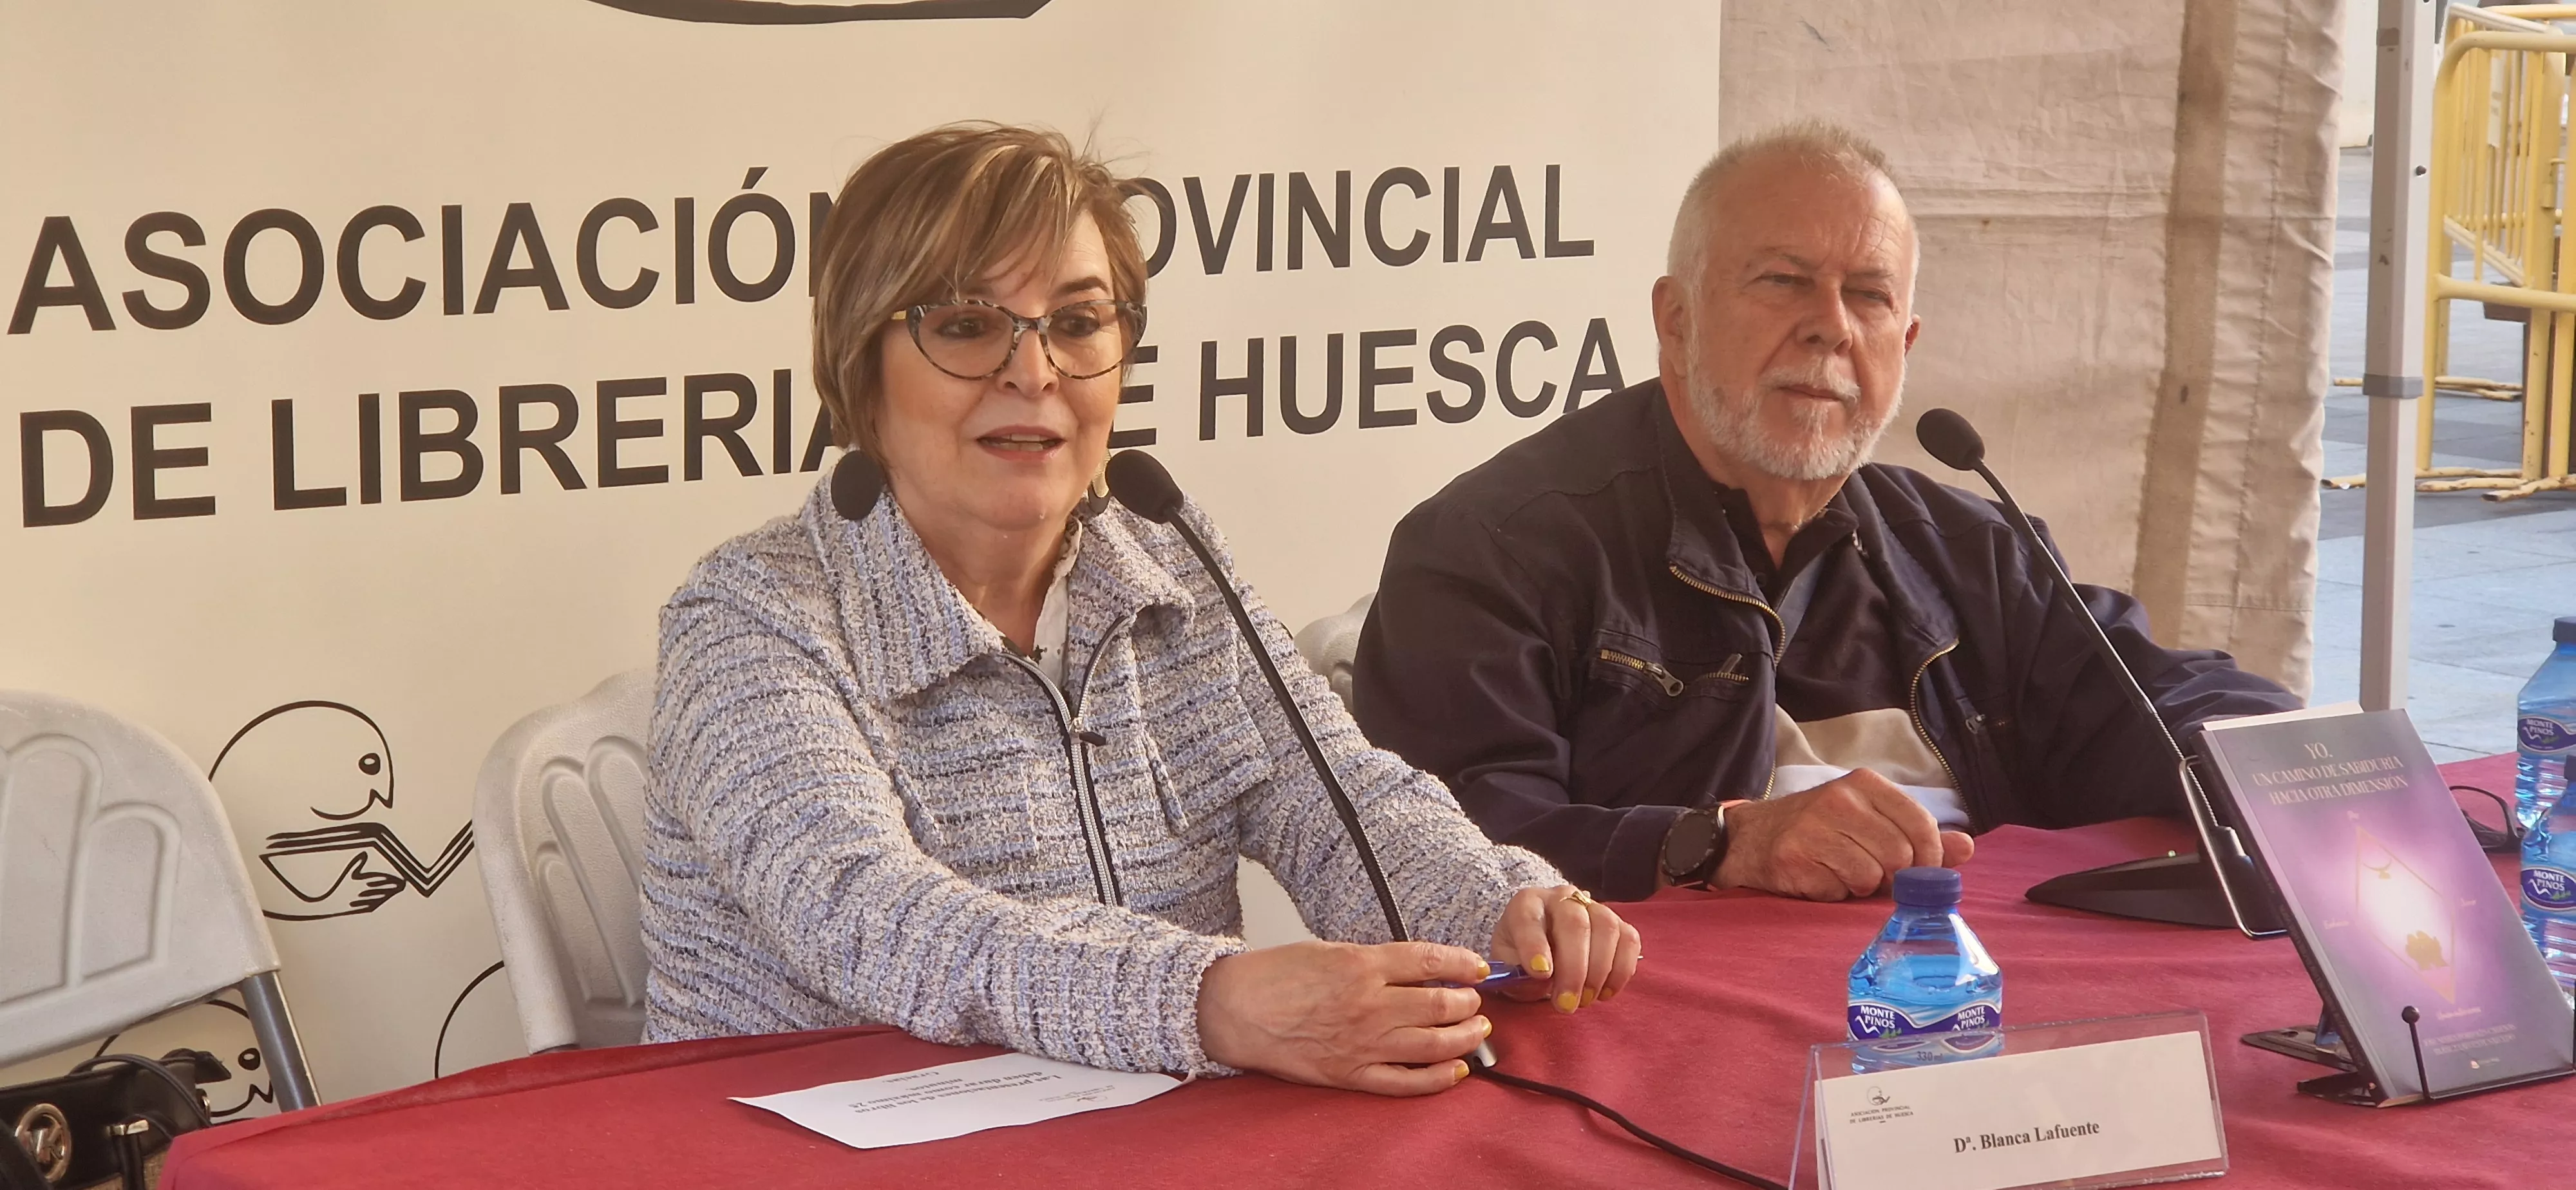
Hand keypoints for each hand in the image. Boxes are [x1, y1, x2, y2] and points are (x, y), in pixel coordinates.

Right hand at [1196, 941, 1490, 1095]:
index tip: (1476, 967)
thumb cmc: (1277, 976)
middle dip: (1469, 1003)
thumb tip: (1420, 971)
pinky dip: (1438, 1078)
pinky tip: (1455, 1070)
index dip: (1462, 964)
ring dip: (1464, 1038)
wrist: (1237, 1010)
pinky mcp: (1352, 1074)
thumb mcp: (1331, 950)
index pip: (1431, 961)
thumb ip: (1377, 961)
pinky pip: (1406, 1082)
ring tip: (1475, 1031)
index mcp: (1362, 965)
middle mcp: (1369, 1005)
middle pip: (1441, 1005)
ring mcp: (1363, 1044)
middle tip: (1475, 1001)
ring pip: (1433, 1045)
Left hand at [1488, 885, 1641, 1011]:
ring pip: (1607, 928)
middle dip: (1573, 968)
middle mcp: (1561, 898)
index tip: (1541, 974)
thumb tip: (1544, 980)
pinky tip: (1605, 992)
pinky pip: (1629, 941)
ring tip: (1585, 1000)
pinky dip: (1621, 970)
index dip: (1535, 945)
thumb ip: (1517, 974)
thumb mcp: (1508, 968)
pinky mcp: (1618, 924)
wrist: (1543, 954)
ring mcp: (1594, 907)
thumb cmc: (1521, 960)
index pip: (1529, 918)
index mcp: (1526, 904)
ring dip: (1599, 971)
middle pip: (1575, 923)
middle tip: (1566, 1004)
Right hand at [1714, 769, 1973, 900]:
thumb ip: (1920, 835)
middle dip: (1892, 877)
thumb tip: (1967, 847)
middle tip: (1874, 875)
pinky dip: (1835, 894)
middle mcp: (1839, 799)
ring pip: (1870, 877)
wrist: (1751, 838)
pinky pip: (1838, 891)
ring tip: (1841, 873)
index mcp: (1864, 784)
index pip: (1921, 824)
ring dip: (1862, 887)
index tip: (1920, 872)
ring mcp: (1813, 828)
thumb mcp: (1871, 820)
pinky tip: (1819, 878)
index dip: (1930, 858)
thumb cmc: (1821, 830)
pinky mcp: (1793, 857)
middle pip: (1899, 856)